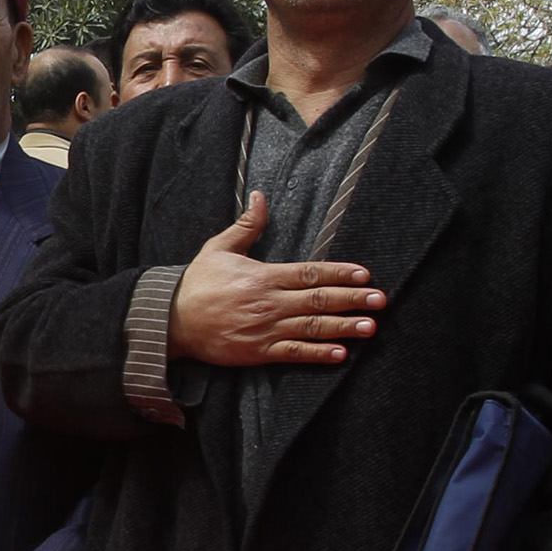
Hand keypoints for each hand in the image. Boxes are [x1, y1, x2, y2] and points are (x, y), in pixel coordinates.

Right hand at [164, 194, 383, 366]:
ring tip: (370, 327)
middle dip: (352, 299)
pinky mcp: (258, 352)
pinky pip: (293, 354)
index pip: (309, 272)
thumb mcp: (219, 248)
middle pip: (318, 300)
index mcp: (263, 276)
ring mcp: (265, 329)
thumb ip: (246, 226)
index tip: (364, 274)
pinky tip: (340, 354)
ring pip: (311, 328)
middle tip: (380, 300)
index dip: (339, 273)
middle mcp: (269, 302)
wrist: (170, 320)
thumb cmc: (196, 283)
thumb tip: (260, 196)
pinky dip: (317, 354)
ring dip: (343, 327)